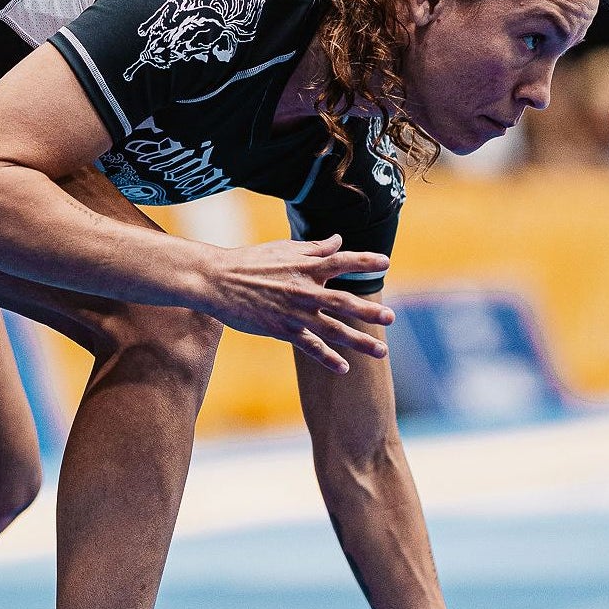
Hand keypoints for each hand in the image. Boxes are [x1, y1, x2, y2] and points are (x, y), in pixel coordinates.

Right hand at [198, 236, 393, 373]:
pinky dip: (328, 358)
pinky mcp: (282, 330)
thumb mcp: (284, 248)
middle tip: (391, 318)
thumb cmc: (250, 261)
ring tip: (382, 352)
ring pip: (334, 330)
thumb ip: (314, 248)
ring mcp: (295, 312)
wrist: (217, 280)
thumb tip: (338, 240)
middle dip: (369, 311)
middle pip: (344, 302)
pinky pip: (310, 347)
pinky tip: (344, 368)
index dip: (364, 261)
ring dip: (360, 342)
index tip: (386, 262)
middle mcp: (305, 289)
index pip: (342, 260)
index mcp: (306, 265)